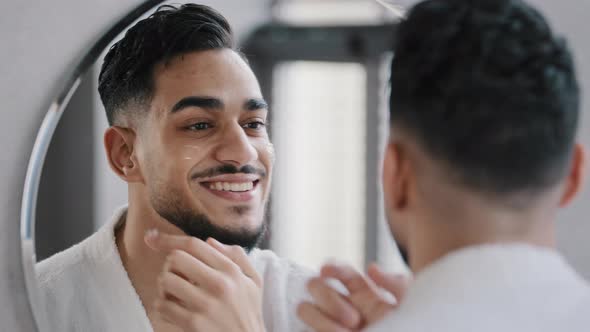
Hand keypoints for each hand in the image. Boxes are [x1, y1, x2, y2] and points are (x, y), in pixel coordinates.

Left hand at [145, 231, 265, 331]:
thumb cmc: (249, 311)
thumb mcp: (253, 280)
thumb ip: (236, 256)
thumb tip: (209, 241)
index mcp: (231, 270)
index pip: (194, 244)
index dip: (168, 239)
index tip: (151, 237)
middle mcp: (219, 284)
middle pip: (176, 258)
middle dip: (170, 265)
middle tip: (176, 276)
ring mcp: (206, 304)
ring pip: (166, 280)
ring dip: (165, 286)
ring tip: (174, 293)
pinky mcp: (193, 323)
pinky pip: (163, 305)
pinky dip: (163, 306)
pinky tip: (174, 310)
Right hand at [297, 263, 409, 331]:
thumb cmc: (410, 326)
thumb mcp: (411, 304)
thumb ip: (396, 284)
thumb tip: (371, 269)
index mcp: (360, 290)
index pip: (337, 270)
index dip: (330, 268)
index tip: (327, 271)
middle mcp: (341, 304)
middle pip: (315, 285)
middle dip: (330, 300)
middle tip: (354, 320)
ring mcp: (329, 323)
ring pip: (305, 309)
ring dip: (321, 321)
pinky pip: (305, 331)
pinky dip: (317, 331)